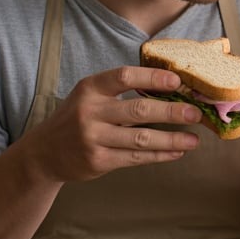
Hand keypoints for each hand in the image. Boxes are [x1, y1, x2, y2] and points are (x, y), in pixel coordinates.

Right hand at [25, 65, 201, 182]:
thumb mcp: (89, 96)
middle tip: (195, 113)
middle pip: (138, 110)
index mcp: (90, 88)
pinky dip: (159, 155)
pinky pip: (135, 157)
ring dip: (171, 139)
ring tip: (194, 139)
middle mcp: (90, 112)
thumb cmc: (76, 118)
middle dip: (171, 112)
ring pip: (141, 138)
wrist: (44, 152)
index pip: (124, 77)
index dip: (152, 78)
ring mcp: (93, 138)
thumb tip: (168, 88)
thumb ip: (119, 91)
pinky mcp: (98, 161)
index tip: (177, 81)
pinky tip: (175, 152)